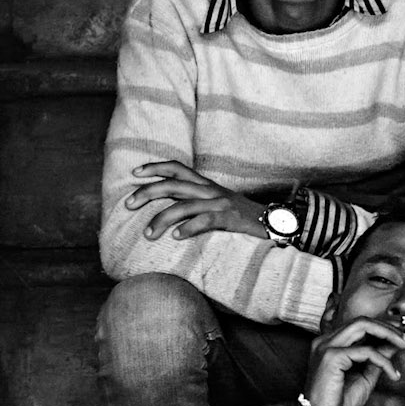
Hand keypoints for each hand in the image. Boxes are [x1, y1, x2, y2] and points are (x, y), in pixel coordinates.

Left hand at [126, 160, 266, 241]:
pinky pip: (206, 221)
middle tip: (129, 204)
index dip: (155, 168)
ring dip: (162, 219)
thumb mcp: (216, 204)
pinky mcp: (231, 219)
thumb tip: (168, 209)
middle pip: (173, 185)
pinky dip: (189, 228)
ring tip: (148, 234)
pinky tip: (177, 237)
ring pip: (184, 206)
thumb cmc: (241, 218)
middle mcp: (211, 190)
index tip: (135, 173)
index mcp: (206, 185)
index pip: (176, 168)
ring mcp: (221, 204)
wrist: (275, 224)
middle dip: (148, 192)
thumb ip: (195, 202)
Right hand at [304, 317, 404, 405]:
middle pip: (361, 321)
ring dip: (387, 333)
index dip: (382, 327)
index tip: (402, 335)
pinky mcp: (331, 357)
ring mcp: (326, 346)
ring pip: (362, 326)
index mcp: (330, 343)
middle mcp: (325, 341)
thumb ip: (377, 357)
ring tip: (404, 345)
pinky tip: (393, 373)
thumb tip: (394, 343)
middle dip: (387, 327)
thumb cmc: (341, 401)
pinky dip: (383, 360)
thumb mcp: (365, 375)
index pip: (358, 325)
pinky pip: (365, 351)